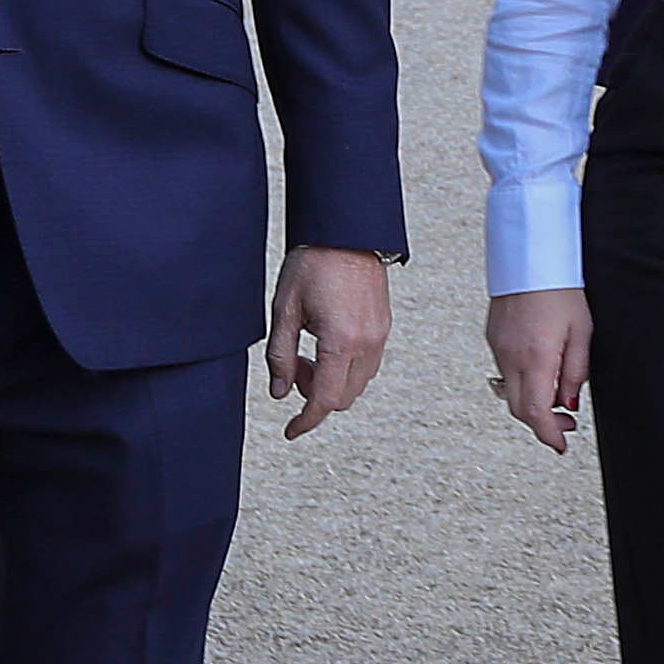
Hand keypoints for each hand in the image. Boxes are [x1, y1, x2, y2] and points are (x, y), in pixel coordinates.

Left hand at [265, 245, 390, 439]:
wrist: (347, 232)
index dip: (305, 421)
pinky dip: (345, 368)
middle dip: (314, 396)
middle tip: (291, 370)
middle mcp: (367, 344)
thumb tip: (279, 392)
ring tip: (307, 354)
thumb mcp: (284, 310)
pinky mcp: (384, 327)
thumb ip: (280, 355)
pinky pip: (366, 365)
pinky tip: (325, 345)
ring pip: (357, 384)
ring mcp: (380, 336)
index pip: (324, 399)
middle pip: (343, 397)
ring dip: (330, 382)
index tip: (290, 431)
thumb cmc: (313, 264)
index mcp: (340, 342)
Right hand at [484, 286, 590, 452]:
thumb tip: (569, 402)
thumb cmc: (559, 287)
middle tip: (566, 422)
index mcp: (536, 358)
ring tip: (556, 392)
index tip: (560, 444)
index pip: (536, 413)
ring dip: (531, 400)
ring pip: (509, 390)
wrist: (530, 257)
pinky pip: (505, 371)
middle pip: (518, 409)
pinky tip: (540, 369)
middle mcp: (511, 357)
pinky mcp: (493, 337)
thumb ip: (576, 371)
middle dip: (541, 422)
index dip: (549, 435)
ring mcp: (498, 348)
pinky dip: (522, 380)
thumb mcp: (582, 332)